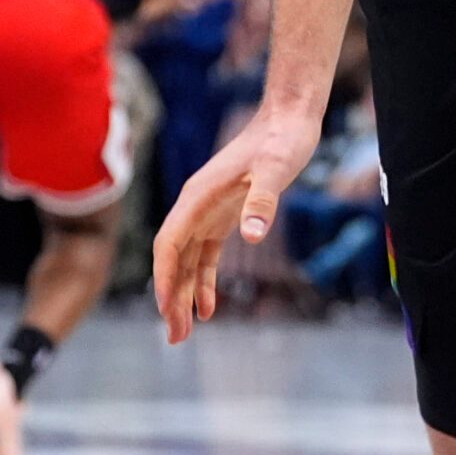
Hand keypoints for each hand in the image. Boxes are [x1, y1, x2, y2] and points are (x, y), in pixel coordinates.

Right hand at [155, 101, 320, 342]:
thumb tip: (252, 235)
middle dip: (172, 297)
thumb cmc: (281, 139)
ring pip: (188, 260)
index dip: (165, 278)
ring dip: (185, 294)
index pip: (169, 244)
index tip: (167, 310)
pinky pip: (207, 254)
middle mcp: (196, 206)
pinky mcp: (225, 214)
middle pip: (174, 259)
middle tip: (177, 337)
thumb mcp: (276, 168)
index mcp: (197, 197)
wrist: (289, 117)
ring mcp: (208, 211)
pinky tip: (209, 306)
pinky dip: (205, 279)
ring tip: (186, 331)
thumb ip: (262, 199)